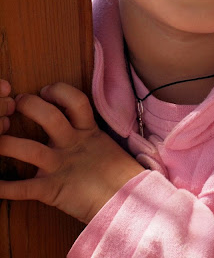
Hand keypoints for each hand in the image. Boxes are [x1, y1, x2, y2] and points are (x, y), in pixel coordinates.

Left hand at [0, 83, 143, 223]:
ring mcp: (62, 166)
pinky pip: (24, 189)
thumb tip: (68, 117)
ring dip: (8, 144)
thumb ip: (85, 132)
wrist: (126, 200)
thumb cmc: (115, 173)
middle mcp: (73, 144)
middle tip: (16, 103)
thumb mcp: (102, 144)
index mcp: (89, 131)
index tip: (45, 90)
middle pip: (51, 118)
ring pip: (31, 150)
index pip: (76, 101)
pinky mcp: (53, 190)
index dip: (60, 91)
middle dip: (30, 107)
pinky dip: (5, 187)